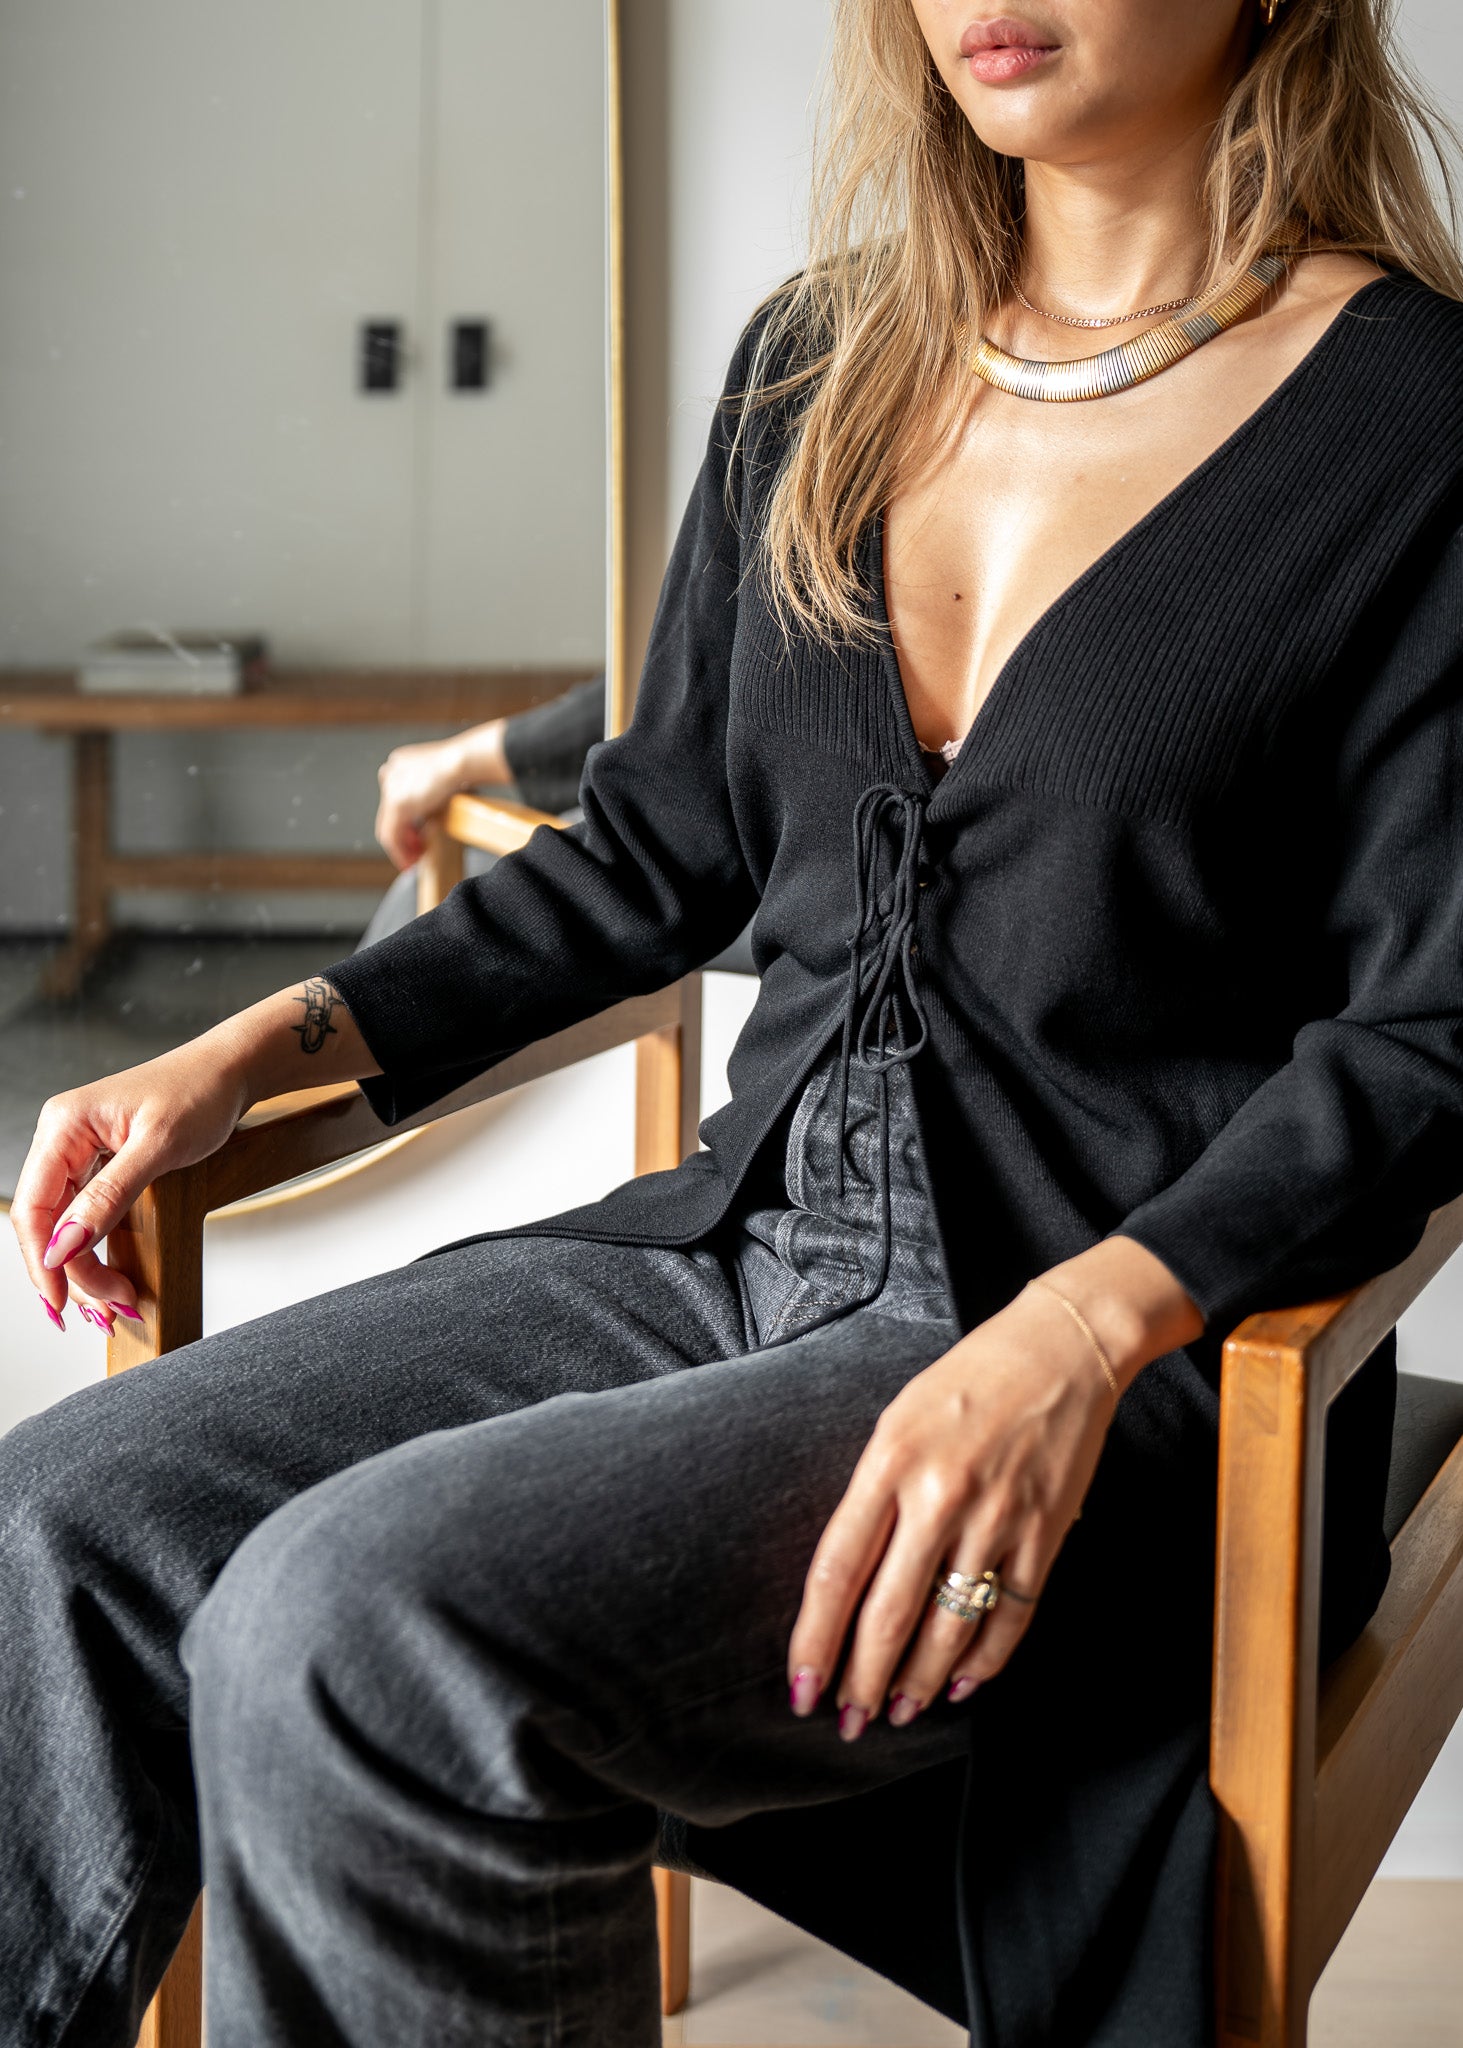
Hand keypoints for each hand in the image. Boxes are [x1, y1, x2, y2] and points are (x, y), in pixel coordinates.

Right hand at [11, 1045, 250, 1334]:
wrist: (232, 1070)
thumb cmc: (200, 1092)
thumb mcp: (159, 1147)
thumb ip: (108, 1196)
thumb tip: (64, 1244)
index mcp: (64, 1124)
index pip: (32, 1207)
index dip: (42, 1260)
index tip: (62, 1300)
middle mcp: (64, 1137)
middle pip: (46, 1221)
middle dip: (72, 1271)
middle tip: (109, 1308)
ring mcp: (80, 1150)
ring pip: (64, 1223)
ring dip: (85, 1266)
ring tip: (114, 1301)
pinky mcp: (101, 1162)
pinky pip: (85, 1213)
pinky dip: (97, 1247)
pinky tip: (109, 1275)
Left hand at [374, 721, 508, 868]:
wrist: (464, 760)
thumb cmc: (465, 765)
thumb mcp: (444, 779)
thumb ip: (433, 796)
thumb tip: (433, 819)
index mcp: (399, 763)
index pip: (396, 799)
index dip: (406, 821)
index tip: (417, 836)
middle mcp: (391, 773)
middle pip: (390, 814)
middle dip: (403, 837)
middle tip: (415, 853)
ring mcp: (391, 788)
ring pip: (388, 826)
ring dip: (400, 847)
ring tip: (412, 860)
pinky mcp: (396, 804)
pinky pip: (391, 835)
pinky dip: (399, 851)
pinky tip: (409, 861)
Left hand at [785, 1281, 1121, 1736]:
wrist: (1060, 1351)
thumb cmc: (965, 1382)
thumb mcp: (897, 1422)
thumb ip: (872, 1495)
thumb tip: (847, 1580)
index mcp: (889, 1461)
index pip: (837, 1571)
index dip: (815, 1641)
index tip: (801, 1688)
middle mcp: (939, 1495)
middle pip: (888, 1614)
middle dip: (862, 1680)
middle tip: (847, 1722)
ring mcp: (996, 1519)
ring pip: (949, 1627)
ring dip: (918, 1682)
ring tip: (897, 1712)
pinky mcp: (1043, 1535)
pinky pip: (1009, 1617)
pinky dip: (984, 1662)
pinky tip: (960, 1685)